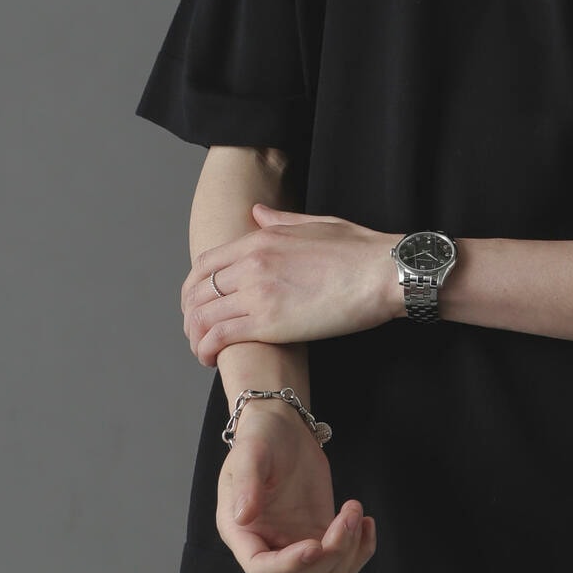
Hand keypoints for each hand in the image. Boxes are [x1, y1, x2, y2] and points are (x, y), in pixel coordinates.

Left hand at [182, 204, 400, 359]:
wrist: (383, 273)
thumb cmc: (359, 250)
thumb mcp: (316, 223)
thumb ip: (280, 221)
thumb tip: (257, 213)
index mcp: (261, 238)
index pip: (205, 262)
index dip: (192, 286)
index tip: (195, 302)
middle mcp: (252, 263)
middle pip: (197, 291)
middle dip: (189, 314)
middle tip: (196, 332)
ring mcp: (258, 292)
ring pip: (202, 316)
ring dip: (194, 336)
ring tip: (201, 350)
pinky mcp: (270, 323)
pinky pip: (220, 337)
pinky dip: (207, 349)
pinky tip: (210, 359)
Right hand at [216, 399, 376, 572]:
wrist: (283, 427)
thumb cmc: (260, 437)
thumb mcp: (248, 452)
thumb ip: (246, 483)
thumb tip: (244, 517)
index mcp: (242, 532)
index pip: (261, 569)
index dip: (288, 566)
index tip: (315, 545)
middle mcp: (269, 546)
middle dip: (330, 554)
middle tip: (347, 514)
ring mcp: (297, 543)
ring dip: (348, 553)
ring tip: (353, 512)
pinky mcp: (321, 533)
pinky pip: (344, 561)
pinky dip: (361, 550)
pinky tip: (365, 521)